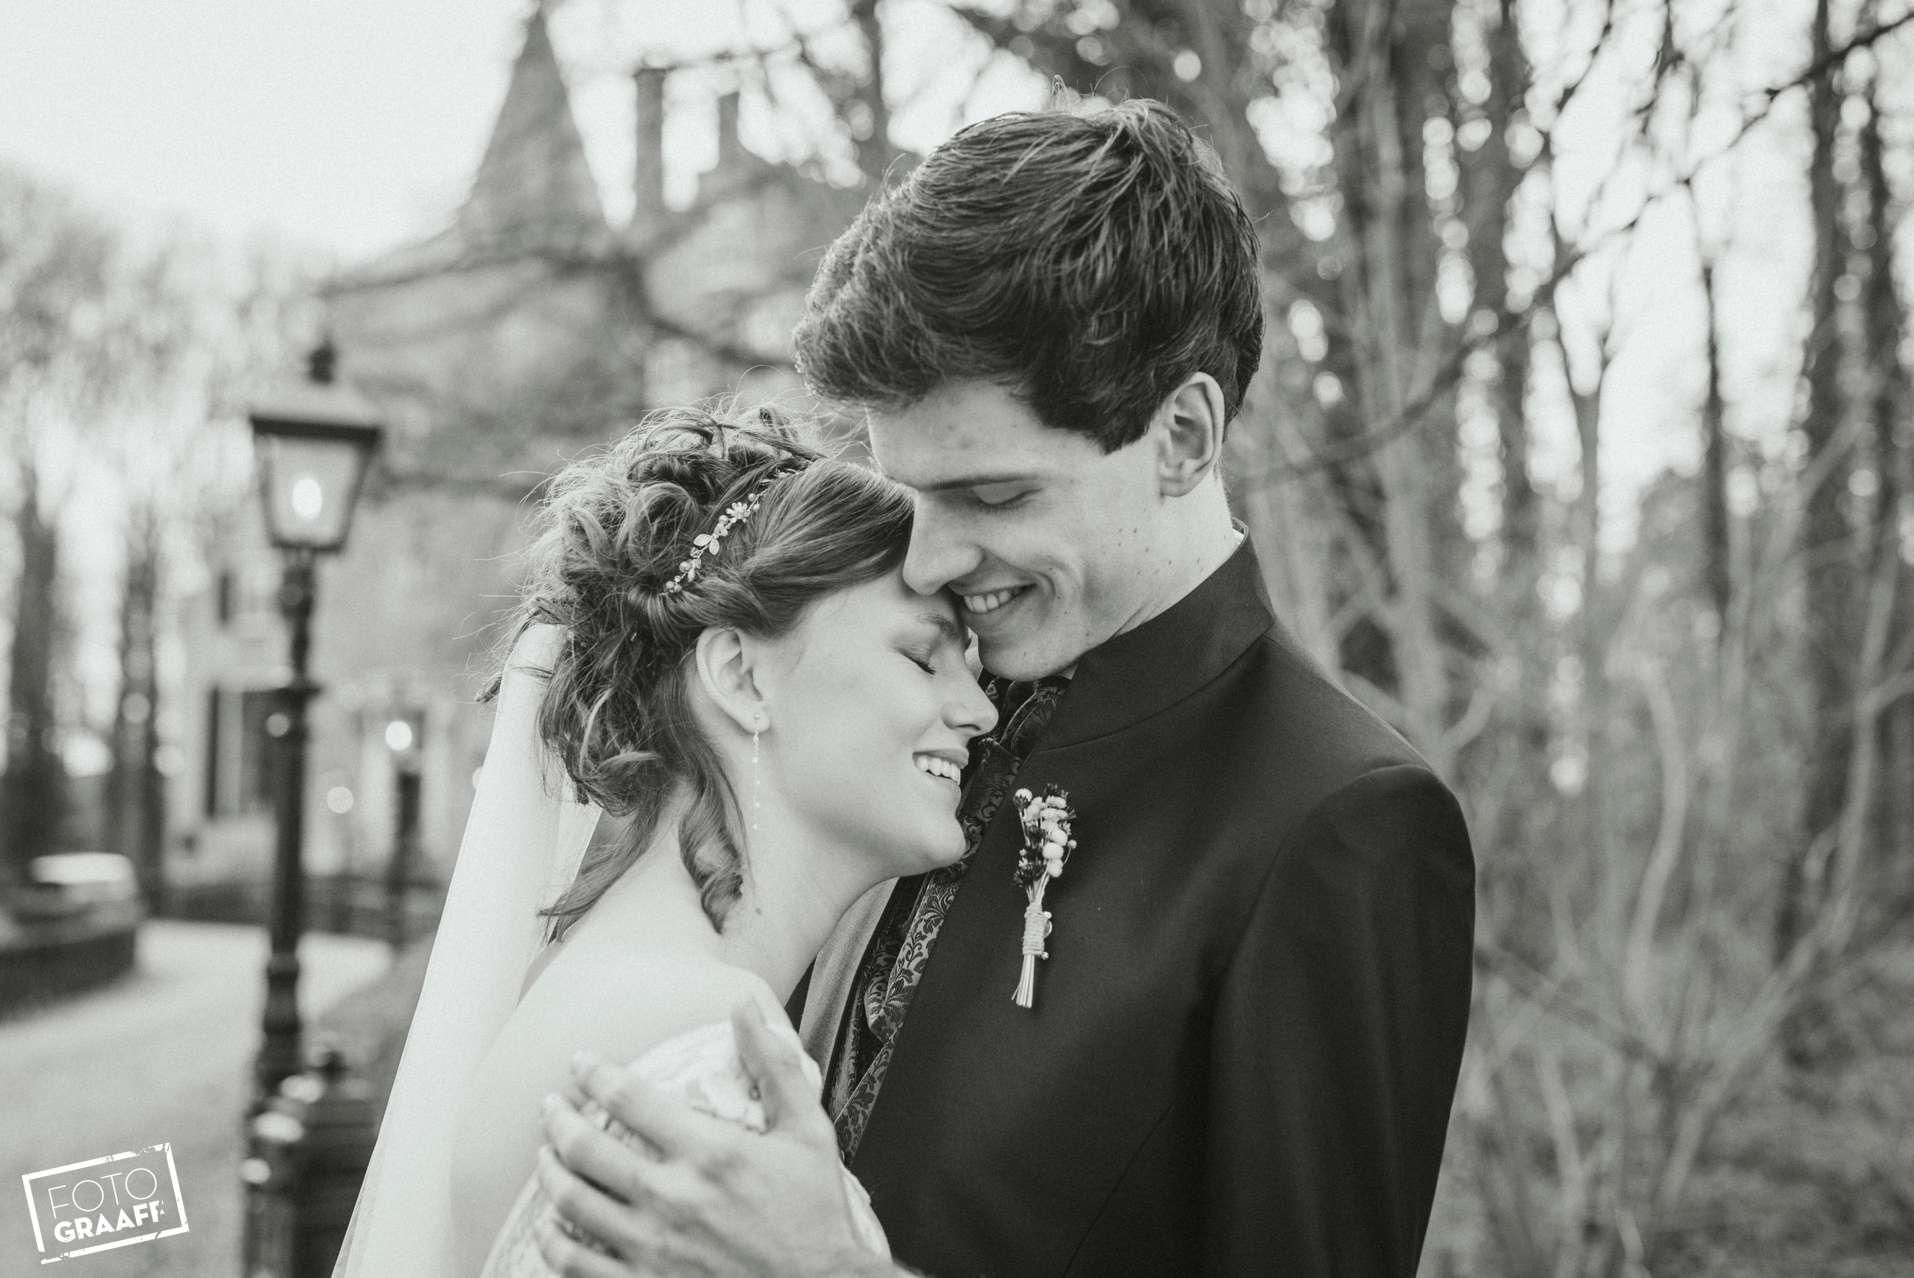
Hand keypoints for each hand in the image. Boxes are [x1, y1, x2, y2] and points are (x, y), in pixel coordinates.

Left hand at [536, 999, 881, 1277]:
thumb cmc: (815, 1214)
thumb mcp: (807, 1131)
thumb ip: (774, 1065)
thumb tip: (743, 1006)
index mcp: (710, 1152)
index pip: (629, 1099)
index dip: (595, 1073)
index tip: (580, 1062)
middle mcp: (673, 1197)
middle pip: (587, 1148)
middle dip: (558, 1119)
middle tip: (550, 1106)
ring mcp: (653, 1248)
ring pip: (573, 1203)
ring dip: (550, 1173)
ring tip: (545, 1156)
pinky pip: (577, 1265)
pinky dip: (553, 1243)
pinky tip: (548, 1227)